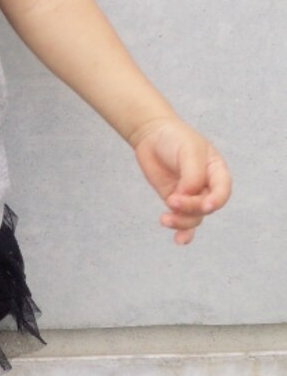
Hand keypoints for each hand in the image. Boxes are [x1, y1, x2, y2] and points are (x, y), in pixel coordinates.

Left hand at [129, 117, 231, 244]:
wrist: (152, 134)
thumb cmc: (174, 138)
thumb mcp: (189, 151)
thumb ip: (192, 175)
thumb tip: (188, 196)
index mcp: (216, 171)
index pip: (223, 191)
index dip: (216, 201)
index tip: (206, 204)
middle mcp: (207, 186)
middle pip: (206, 207)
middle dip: (190, 208)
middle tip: (172, 200)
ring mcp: (191, 195)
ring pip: (194, 217)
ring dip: (181, 222)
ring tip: (164, 218)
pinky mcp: (174, 199)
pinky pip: (183, 220)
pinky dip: (182, 232)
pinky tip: (179, 241)